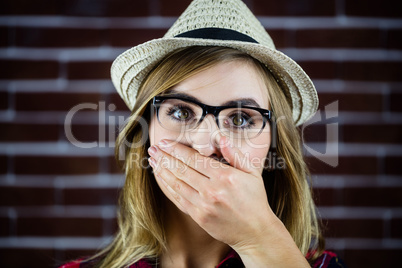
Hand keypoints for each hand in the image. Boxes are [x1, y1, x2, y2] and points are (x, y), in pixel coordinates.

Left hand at [147, 135, 274, 251]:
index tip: (164, 142)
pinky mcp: (198, 217)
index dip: (176, 149)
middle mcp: (212, 190)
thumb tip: (221, 138)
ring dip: (162, 170)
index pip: (194, 158)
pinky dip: (167, 187)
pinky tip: (161, 178)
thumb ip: (235, 154)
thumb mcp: (252, 172)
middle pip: (181, 169)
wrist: (255, 231)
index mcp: (225, 176)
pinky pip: (178, 199)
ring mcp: (204, 205)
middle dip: (164, 157)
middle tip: (153, 148)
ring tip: (152, 160)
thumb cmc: (254, 199)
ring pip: (177, 184)